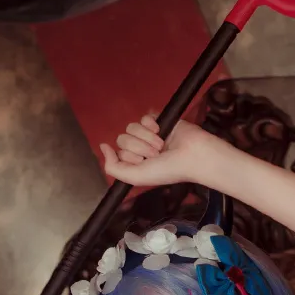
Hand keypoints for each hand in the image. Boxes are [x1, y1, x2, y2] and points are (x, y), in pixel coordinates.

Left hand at [99, 114, 216, 187]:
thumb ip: (113, 167)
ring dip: (146, 137)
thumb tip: (102, 146)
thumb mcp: (136, 177)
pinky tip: (161, 131)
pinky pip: (144, 117)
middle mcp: (140, 148)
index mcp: (135, 162)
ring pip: (131, 127)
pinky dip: (151, 124)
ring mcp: (148, 134)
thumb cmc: (167, 170)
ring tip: (161, 145)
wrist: (192, 155)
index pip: (118, 153)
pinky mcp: (158, 120)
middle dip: (139, 147)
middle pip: (122, 139)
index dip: (131, 157)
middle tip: (156, 154)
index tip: (145, 163)